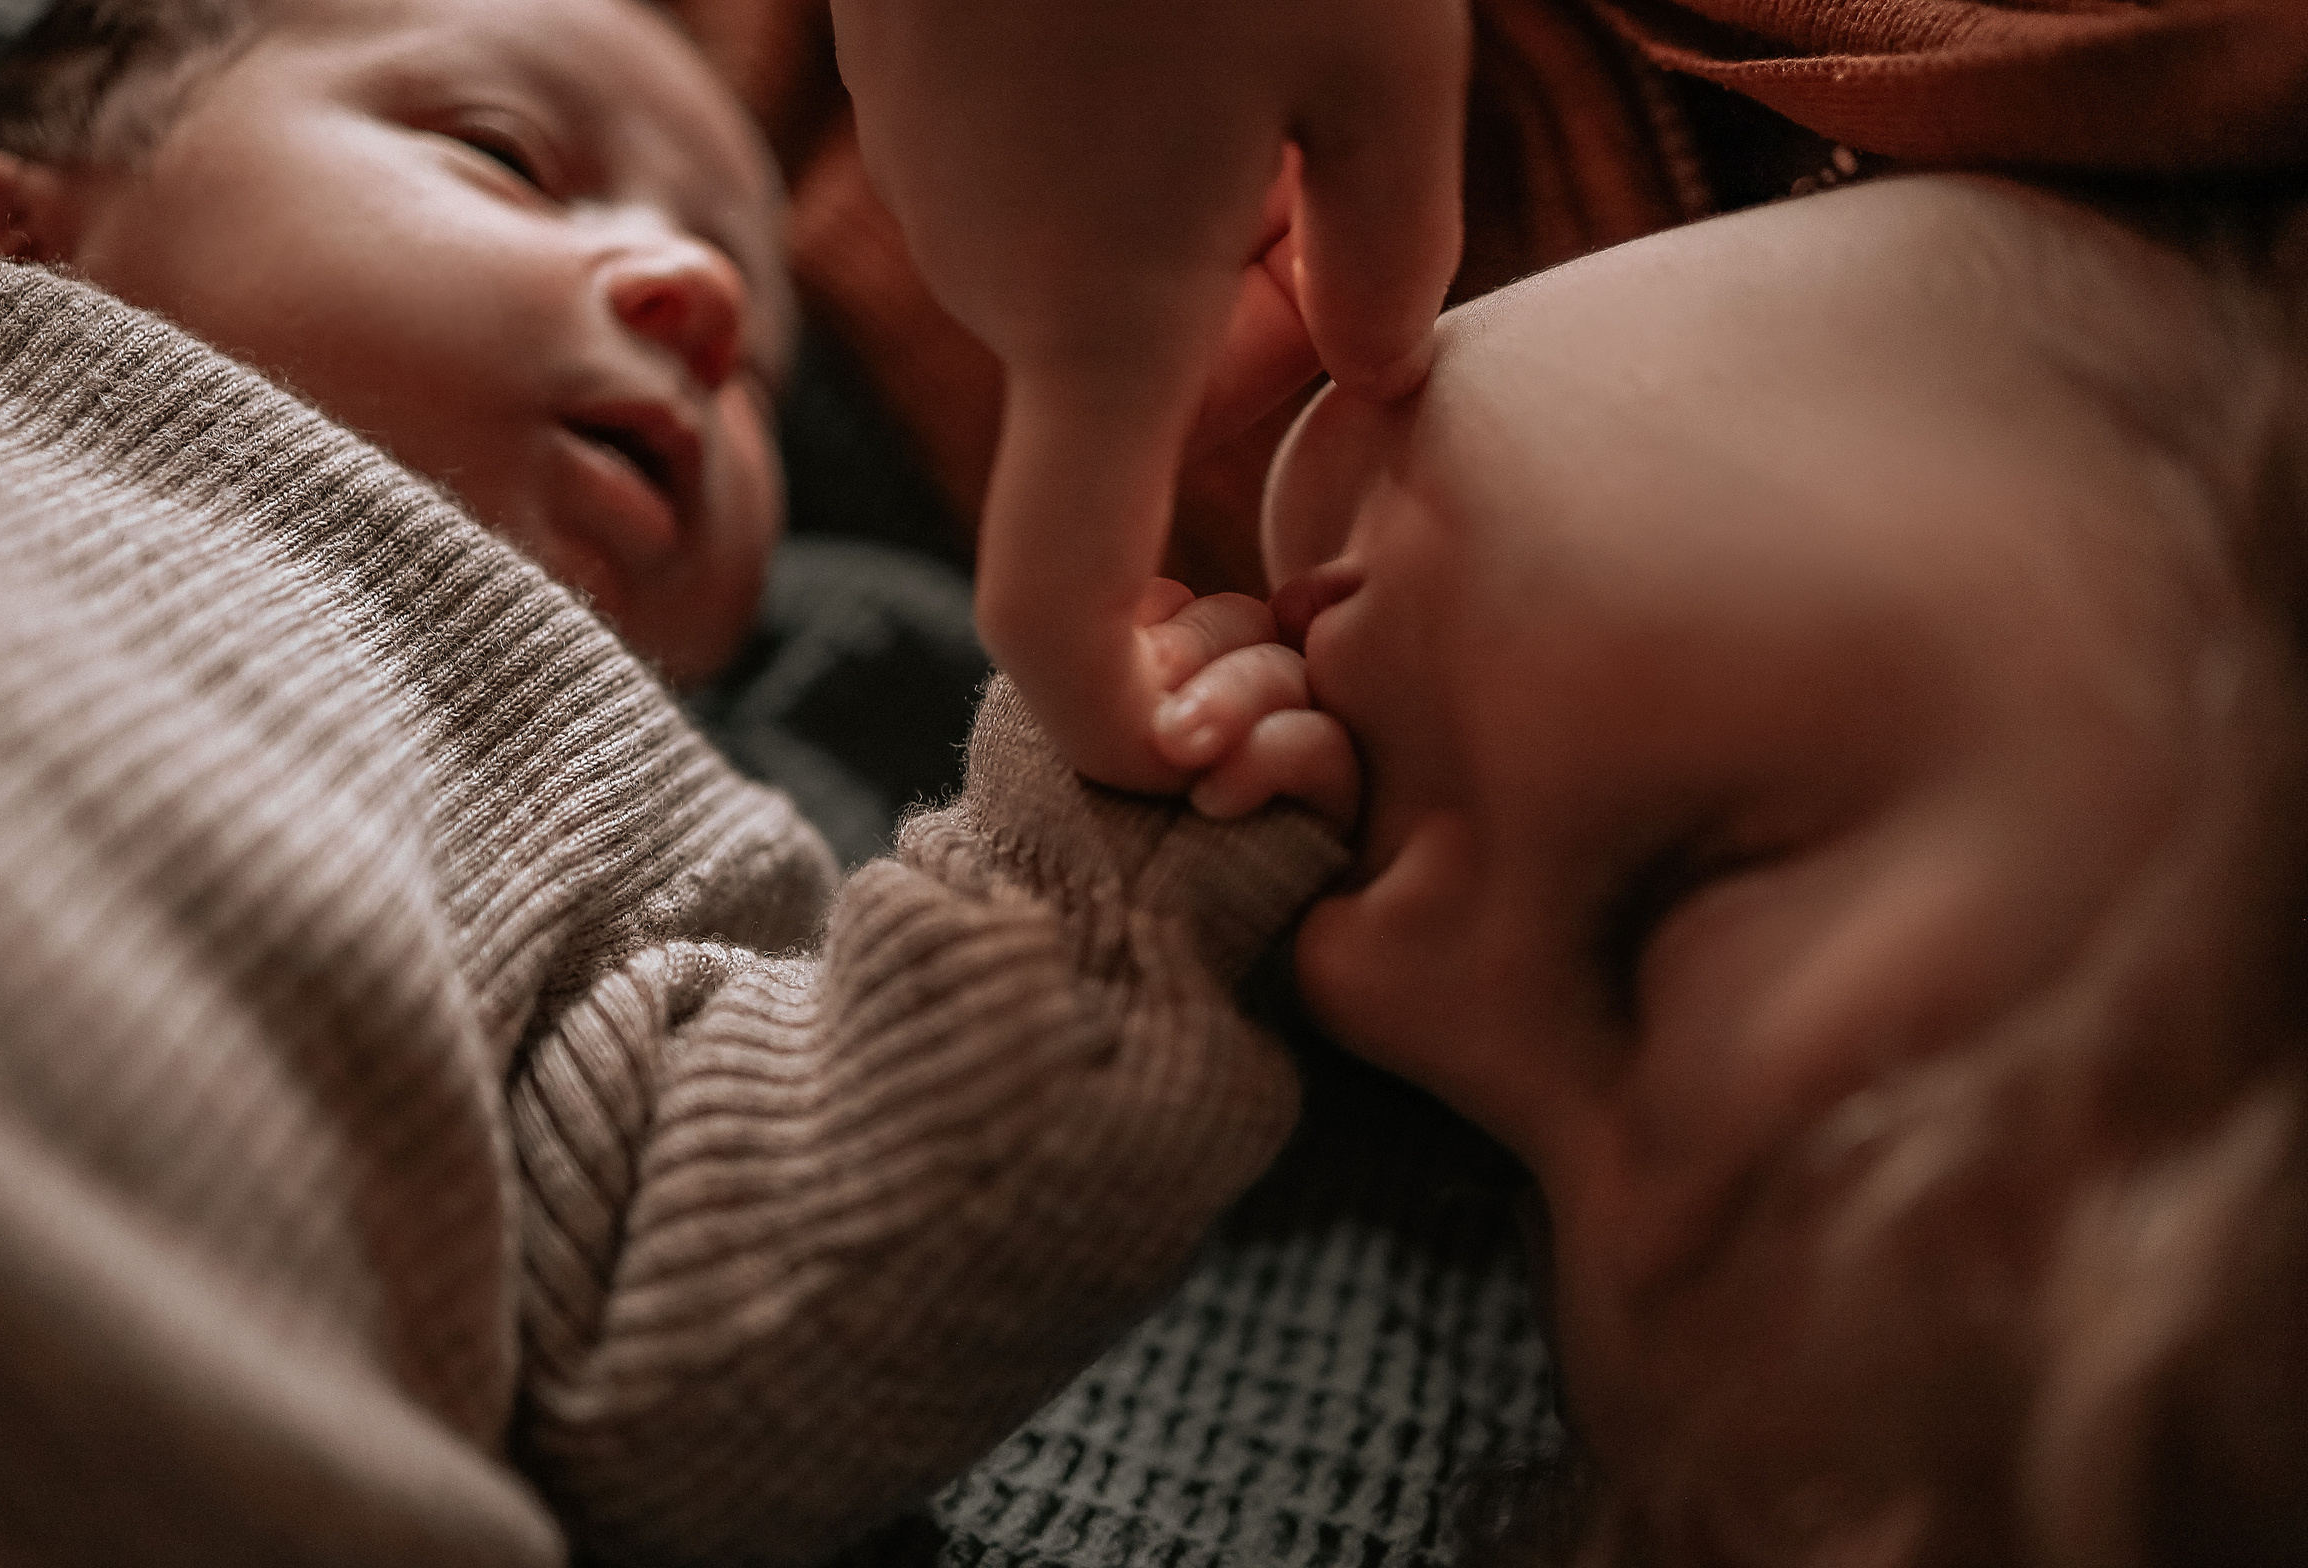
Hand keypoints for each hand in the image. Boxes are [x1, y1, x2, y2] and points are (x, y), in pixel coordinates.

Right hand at [831, 0, 1466, 792]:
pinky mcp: (926, 107)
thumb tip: (1372, 378)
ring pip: (1093, 308)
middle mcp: (996, 281)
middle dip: (1244, 393)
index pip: (1059, 612)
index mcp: (1103, 317)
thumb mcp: (1384, 60)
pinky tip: (1197, 53)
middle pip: (1121, 432)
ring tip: (1289, 113)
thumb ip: (1394, 260)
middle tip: (1350, 261)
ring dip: (1203, 272)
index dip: (1118, 723)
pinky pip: (1047, 211)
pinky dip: (1140, 191)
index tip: (1209, 744)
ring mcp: (945, 191)